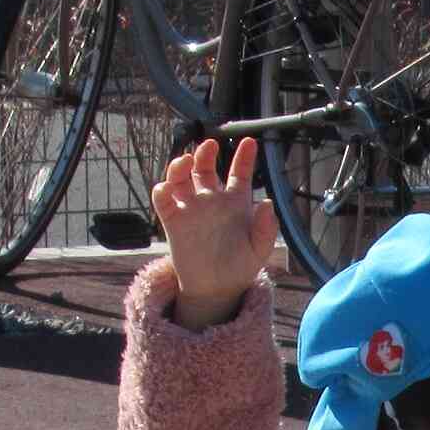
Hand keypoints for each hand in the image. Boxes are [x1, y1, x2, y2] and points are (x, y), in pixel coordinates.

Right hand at [152, 137, 278, 330]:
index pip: (239, 173)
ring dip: (180, 166)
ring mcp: (191, 208)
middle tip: (209, 145)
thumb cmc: (241, 266)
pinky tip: (167, 188)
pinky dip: (162, 191)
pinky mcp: (173, 221)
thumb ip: (266, 227)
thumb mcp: (259, 249)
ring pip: (180, 178)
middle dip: (205, 154)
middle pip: (204, 168)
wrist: (217, 289)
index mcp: (236, 203)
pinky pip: (163, 200)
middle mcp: (211, 200)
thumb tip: (267, 202)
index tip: (250, 141)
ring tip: (185, 161)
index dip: (244, 157)